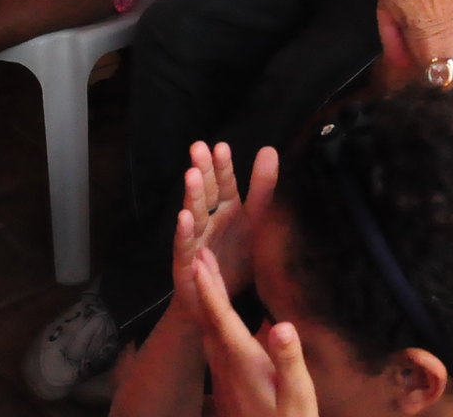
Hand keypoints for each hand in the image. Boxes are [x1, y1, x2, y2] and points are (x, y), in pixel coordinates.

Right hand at [171, 141, 279, 328]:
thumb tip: (269, 149)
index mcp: (227, 210)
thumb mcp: (256, 222)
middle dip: (203, 171)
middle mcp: (209, 222)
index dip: (222, 166)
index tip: (221, 146)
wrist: (218, 307)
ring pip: (194, 215)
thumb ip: (262, 188)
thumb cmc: (236, 259)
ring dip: (192, 196)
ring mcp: (195, 242)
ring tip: (191, 176)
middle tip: (199, 149)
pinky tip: (183, 218)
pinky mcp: (186, 265)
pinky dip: (184, 233)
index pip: (225, 184)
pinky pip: (185, 247)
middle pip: (206, 193)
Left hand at [194, 251, 320, 416]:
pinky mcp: (227, 388)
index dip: (210, 287)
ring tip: (206, 277)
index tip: (199, 259)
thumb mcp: (298, 396)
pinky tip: (221, 322)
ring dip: (206, 303)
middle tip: (200, 253)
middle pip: (209, 320)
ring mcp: (224, 379)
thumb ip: (289, 360)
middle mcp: (227, 368)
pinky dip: (214, 324)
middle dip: (204, 286)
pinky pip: (214, 346)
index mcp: (243, 363)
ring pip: (209, 333)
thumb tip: (281, 323)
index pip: (222, 318)